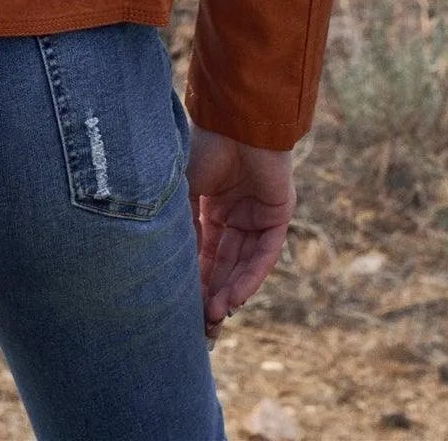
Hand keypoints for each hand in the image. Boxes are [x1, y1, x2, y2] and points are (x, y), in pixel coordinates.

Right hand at [185, 120, 296, 342]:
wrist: (234, 121)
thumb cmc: (203, 148)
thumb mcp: (182, 191)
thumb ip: (181, 226)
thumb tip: (169, 266)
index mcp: (212, 206)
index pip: (204, 253)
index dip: (194, 280)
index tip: (181, 309)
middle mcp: (236, 214)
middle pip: (224, 264)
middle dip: (212, 294)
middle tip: (200, 326)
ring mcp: (258, 216)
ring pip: (243, 264)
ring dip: (229, 291)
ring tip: (214, 317)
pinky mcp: (279, 217)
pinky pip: (264, 255)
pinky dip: (249, 277)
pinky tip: (234, 297)